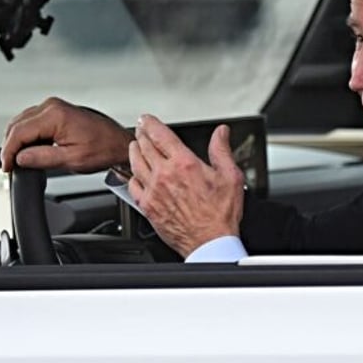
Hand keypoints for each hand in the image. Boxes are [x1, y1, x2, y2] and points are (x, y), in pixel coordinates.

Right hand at [1, 97, 132, 172]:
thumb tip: (20, 158)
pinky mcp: (55, 111)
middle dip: (10, 146)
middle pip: (17, 125)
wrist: (117, 142)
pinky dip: (25, 135)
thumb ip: (42, 158)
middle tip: (9, 166)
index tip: (6, 166)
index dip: (8, 152)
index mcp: (55, 115)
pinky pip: (31, 121)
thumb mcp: (72, 159)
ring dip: (16, 141)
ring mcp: (53, 107)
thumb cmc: (103, 148)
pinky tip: (27, 149)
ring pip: (21, 122)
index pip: (19, 132)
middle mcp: (52, 106)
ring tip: (16, 160)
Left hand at [127, 114, 244, 256]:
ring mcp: (153, 191)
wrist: (209, 242)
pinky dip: (132, 176)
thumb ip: (222, 150)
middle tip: (140, 130)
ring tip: (135, 146)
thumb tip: (221, 132)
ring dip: (134, 151)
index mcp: (183, 163)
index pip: (159, 135)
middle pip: (144, 146)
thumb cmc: (220, 214)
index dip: (149, 123)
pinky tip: (135, 174)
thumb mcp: (230, 176)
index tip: (146, 119)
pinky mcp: (147, 206)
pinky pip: (133, 186)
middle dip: (140, 134)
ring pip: (135, 163)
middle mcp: (164, 175)